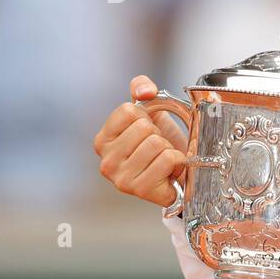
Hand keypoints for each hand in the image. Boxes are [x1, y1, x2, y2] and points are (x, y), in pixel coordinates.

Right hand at [93, 75, 188, 207]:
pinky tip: (170, 171)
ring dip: (168, 148)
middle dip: (158, 134)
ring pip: (157, 143)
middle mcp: (106, 162)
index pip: (128, 111)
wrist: (177, 174)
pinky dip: (178, 161)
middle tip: (157, 148)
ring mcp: (121, 179)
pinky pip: (168, 159)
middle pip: (144, 128)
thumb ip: (141, 88)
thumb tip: (145, 91)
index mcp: (102, 141)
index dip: (146, 116)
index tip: (147, 130)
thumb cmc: (160, 143)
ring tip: (163, 160)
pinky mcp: (142, 190)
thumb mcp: (149, 111)